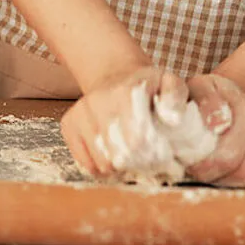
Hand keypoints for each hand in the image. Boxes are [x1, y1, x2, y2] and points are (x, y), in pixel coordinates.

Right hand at [60, 67, 185, 176]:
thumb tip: (173, 119)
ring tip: (130, 157)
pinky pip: (85, 164)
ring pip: (101, 163)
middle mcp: (97, 101)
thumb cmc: (147, 86)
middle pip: (118, 156)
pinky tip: (113, 157)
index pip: (136, 142)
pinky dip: (101, 169)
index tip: (161, 157)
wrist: (115, 75)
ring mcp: (79, 114)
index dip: (152, 156)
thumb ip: (176, 98)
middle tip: (147, 161)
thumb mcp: (170, 83)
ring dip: (119, 168)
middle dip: (137, 165)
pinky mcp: (68, 125)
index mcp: (124, 93)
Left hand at [185, 74, 244, 190]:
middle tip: (209, 175)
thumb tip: (216, 124)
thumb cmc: (218, 95)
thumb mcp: (202, 86)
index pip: (228, 158)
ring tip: (230, 179)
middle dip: (223, 181)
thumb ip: (204, 100)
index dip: (206, 171)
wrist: (241, 93)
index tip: (194, 170)